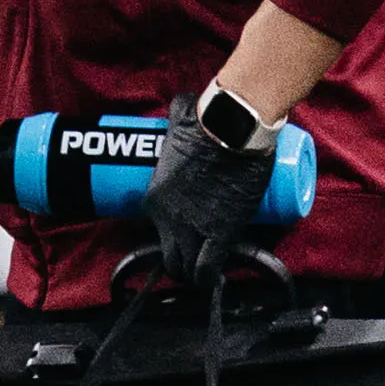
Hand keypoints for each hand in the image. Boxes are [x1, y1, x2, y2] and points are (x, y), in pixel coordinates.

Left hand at [146, 115, 272, 285]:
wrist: (231, 129)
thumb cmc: (207, 122)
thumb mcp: (178, 123)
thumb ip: (175, 115)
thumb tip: (184, 104)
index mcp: (153, 197)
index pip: (156, 228)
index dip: (172, 236)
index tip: (185, 236)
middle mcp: (166, 217)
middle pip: (167, 254)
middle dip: (179, 262)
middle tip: (194, 261)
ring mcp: (191, 228)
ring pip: (185, 267)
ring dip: (193, 274)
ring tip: (204, 275)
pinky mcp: (220, 232)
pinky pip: (207, 267)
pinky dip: (209, 279)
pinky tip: (215, 281)